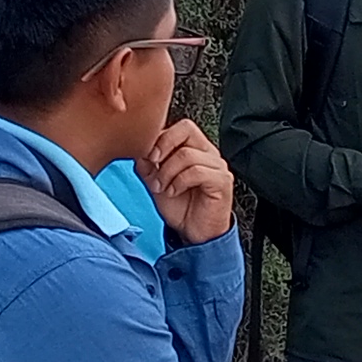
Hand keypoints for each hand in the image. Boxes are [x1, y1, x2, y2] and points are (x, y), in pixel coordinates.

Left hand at [143, 121, 235, 245]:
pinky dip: (179, 182)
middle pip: (186, 129)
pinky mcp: (222, 181)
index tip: (147, 157)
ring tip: (162, 187)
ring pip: (187, 154)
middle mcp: (209, 153)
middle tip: (153, 165)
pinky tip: (174, 192)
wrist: (195, 234)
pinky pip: (196, 172)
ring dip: (167, 172)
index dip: (159, 138)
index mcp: (196, 149)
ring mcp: (218, 166)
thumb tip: (139, 149)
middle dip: (163, 146)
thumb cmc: (181, 208)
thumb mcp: (156, 182)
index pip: (179, 127)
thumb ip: (148, 164)